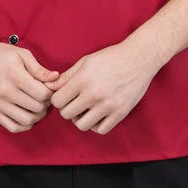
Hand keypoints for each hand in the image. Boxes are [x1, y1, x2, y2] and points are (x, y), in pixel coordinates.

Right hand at [0, 38, 59, 132]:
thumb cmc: (0, 54)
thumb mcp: (22, 55)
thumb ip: (39, 69)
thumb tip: (55, 78)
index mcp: (14, 76)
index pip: (42, 94)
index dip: (50, 92)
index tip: (48, 87)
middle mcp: (5, 92)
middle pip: (37, 108)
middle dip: (46, 103)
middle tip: (44, 96)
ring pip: (27, 121)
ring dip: (37, 115)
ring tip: (36, 105)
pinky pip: (13, 127)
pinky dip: (24, 124)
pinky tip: (26, 113)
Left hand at [43, 41, 159, 134]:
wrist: (138, 59)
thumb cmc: (110, 57)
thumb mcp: (86, 61)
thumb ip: (67, 76)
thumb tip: (50, 88)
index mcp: (83, 79)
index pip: (57, 100)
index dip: (58, 98)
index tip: (64, 95)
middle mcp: (94, 94)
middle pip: (67, 114)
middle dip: (67, 108)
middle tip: (74, 102)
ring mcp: (108, 106)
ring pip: (82, 125)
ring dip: (80, 119)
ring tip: (85, 109)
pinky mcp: (120, 113)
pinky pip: (100, 130)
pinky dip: (96, 125)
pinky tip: (97, 114)